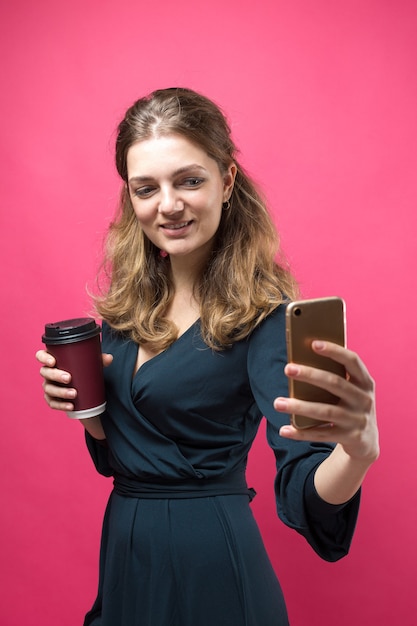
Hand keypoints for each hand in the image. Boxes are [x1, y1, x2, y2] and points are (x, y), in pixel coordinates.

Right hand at [36, 350, 112, 412]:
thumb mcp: (91, 363)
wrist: (84, 387)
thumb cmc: (83, 370)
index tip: (53, 361)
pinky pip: (53, 403)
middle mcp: (48, 373)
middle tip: (69, 378)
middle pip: (45, 372)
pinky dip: (61, 405)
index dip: (43, 358)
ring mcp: (49, 386)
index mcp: (54, 359)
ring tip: (74, 394)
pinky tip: (70, 406)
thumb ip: (100, 359)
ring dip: (60, 392)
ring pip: (49, 389)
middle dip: (56, 375)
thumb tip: (109, 358)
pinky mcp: (52, 399)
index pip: (41, 356)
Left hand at [274, 340, 378, 463]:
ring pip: (325, 411)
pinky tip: (284, 430)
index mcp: (365, 382)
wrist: (367, 442)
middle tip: (287, 368)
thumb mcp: (350, 390)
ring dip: (299, 406)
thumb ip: (334, 377)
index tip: (313, 343)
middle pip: (335, 383)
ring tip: (277, 402)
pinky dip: (301, 433)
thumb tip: (300, 363)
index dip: (334, 351)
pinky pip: (321, 434)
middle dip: (310, 375)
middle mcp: (364, 399)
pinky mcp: (350, 438)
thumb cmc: (349, 406)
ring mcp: (358, 420)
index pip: (352, 361)